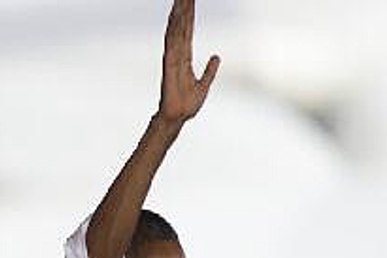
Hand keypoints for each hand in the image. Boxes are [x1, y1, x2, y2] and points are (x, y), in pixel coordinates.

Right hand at [159, 0, 219, 124]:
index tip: (189, 0)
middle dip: (183, 9)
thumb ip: (210, 70)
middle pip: (181, 26)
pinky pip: (172, 44)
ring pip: (175, 31)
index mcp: (185, 57)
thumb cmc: (188, 104)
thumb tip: (216, 57)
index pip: (187, 31)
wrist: (179, 117)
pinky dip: (173, 30)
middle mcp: (177, 54)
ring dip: (177, 15)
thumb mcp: (205, 84)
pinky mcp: (170, 65)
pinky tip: (174, 18)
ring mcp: (172, 58)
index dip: (189, 15)